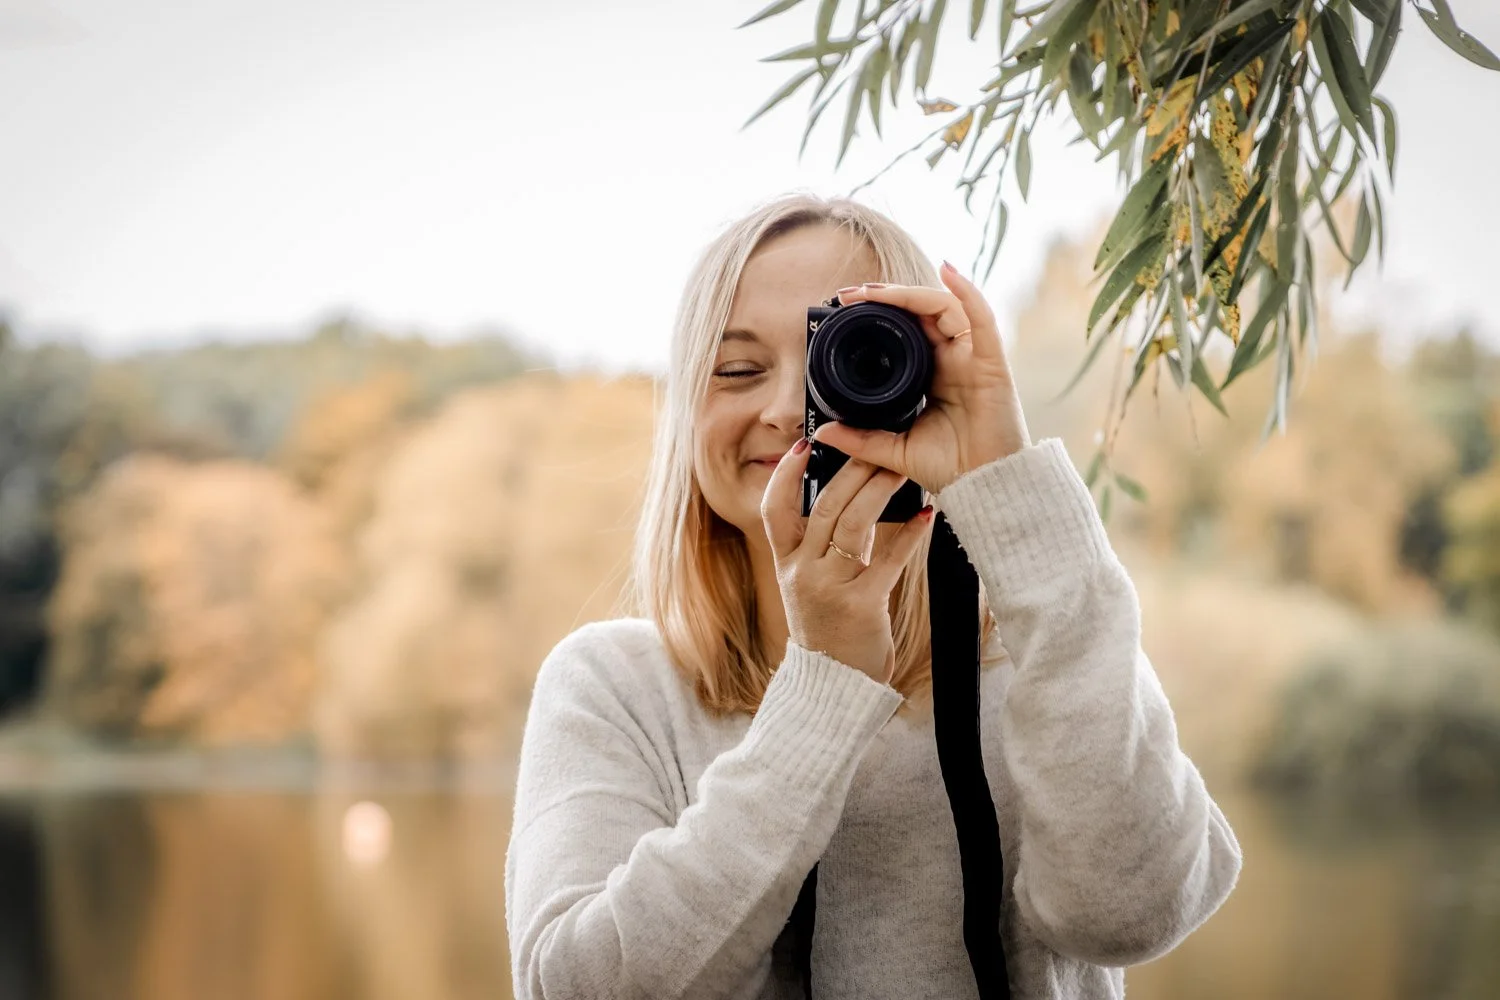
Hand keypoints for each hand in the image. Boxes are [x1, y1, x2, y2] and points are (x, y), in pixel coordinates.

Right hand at [760, 437, 935, 684]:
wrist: (834, 686)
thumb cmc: (830, 628)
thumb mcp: (812, 583)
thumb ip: (825, 543)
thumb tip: (851, 494)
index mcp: (785, 565)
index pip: (773, 510)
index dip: (786, 476)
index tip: (804, 446)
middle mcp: (802, 573)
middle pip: (823, 508)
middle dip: (851, 472)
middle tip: (875, 446)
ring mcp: (829, 590)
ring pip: (852, 525)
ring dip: (878, 491)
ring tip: (899, 470)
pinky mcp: (861, 606)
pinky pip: (888, 561)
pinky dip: (909, 536)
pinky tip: (926, 515)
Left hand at [815, 261, 1030, 492]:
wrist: (984, 489)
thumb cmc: (952, 469)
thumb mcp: (895, 451)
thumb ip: (862, 440)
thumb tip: (823, 432)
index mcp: (933, 373)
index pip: (907, 328)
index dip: (880, 311)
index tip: (844, 307)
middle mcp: (953, 359)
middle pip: (922, 311)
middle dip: (887, 296)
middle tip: (850, 294)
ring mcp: (973, 358)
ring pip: (944, 307)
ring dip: (909, 293)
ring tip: (873, 290)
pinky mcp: (991, 363)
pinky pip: (981, 318)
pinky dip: (967, 291)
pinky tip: (948, 271)